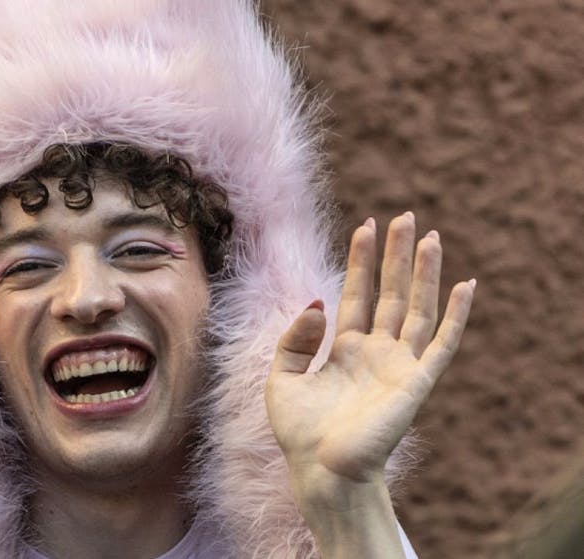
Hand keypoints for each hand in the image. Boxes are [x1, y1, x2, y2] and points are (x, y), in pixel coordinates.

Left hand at [266, 212, 474, 498]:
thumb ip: (295, 338)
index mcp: (344, 349)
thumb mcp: (281, 377)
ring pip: (416, 308)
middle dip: (396, 255)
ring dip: (424, 273)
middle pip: (390, 293)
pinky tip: (466, 286)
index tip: (366, 225)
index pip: (357, 294)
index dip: (362, 261)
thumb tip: (320, 302)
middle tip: (405, 216)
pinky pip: (442, 343)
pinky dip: (456, 315)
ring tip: (429, 236)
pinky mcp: (416, 382)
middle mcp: (374, 352)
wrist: (320, 469)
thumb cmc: (299, 432)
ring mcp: (398, 365)